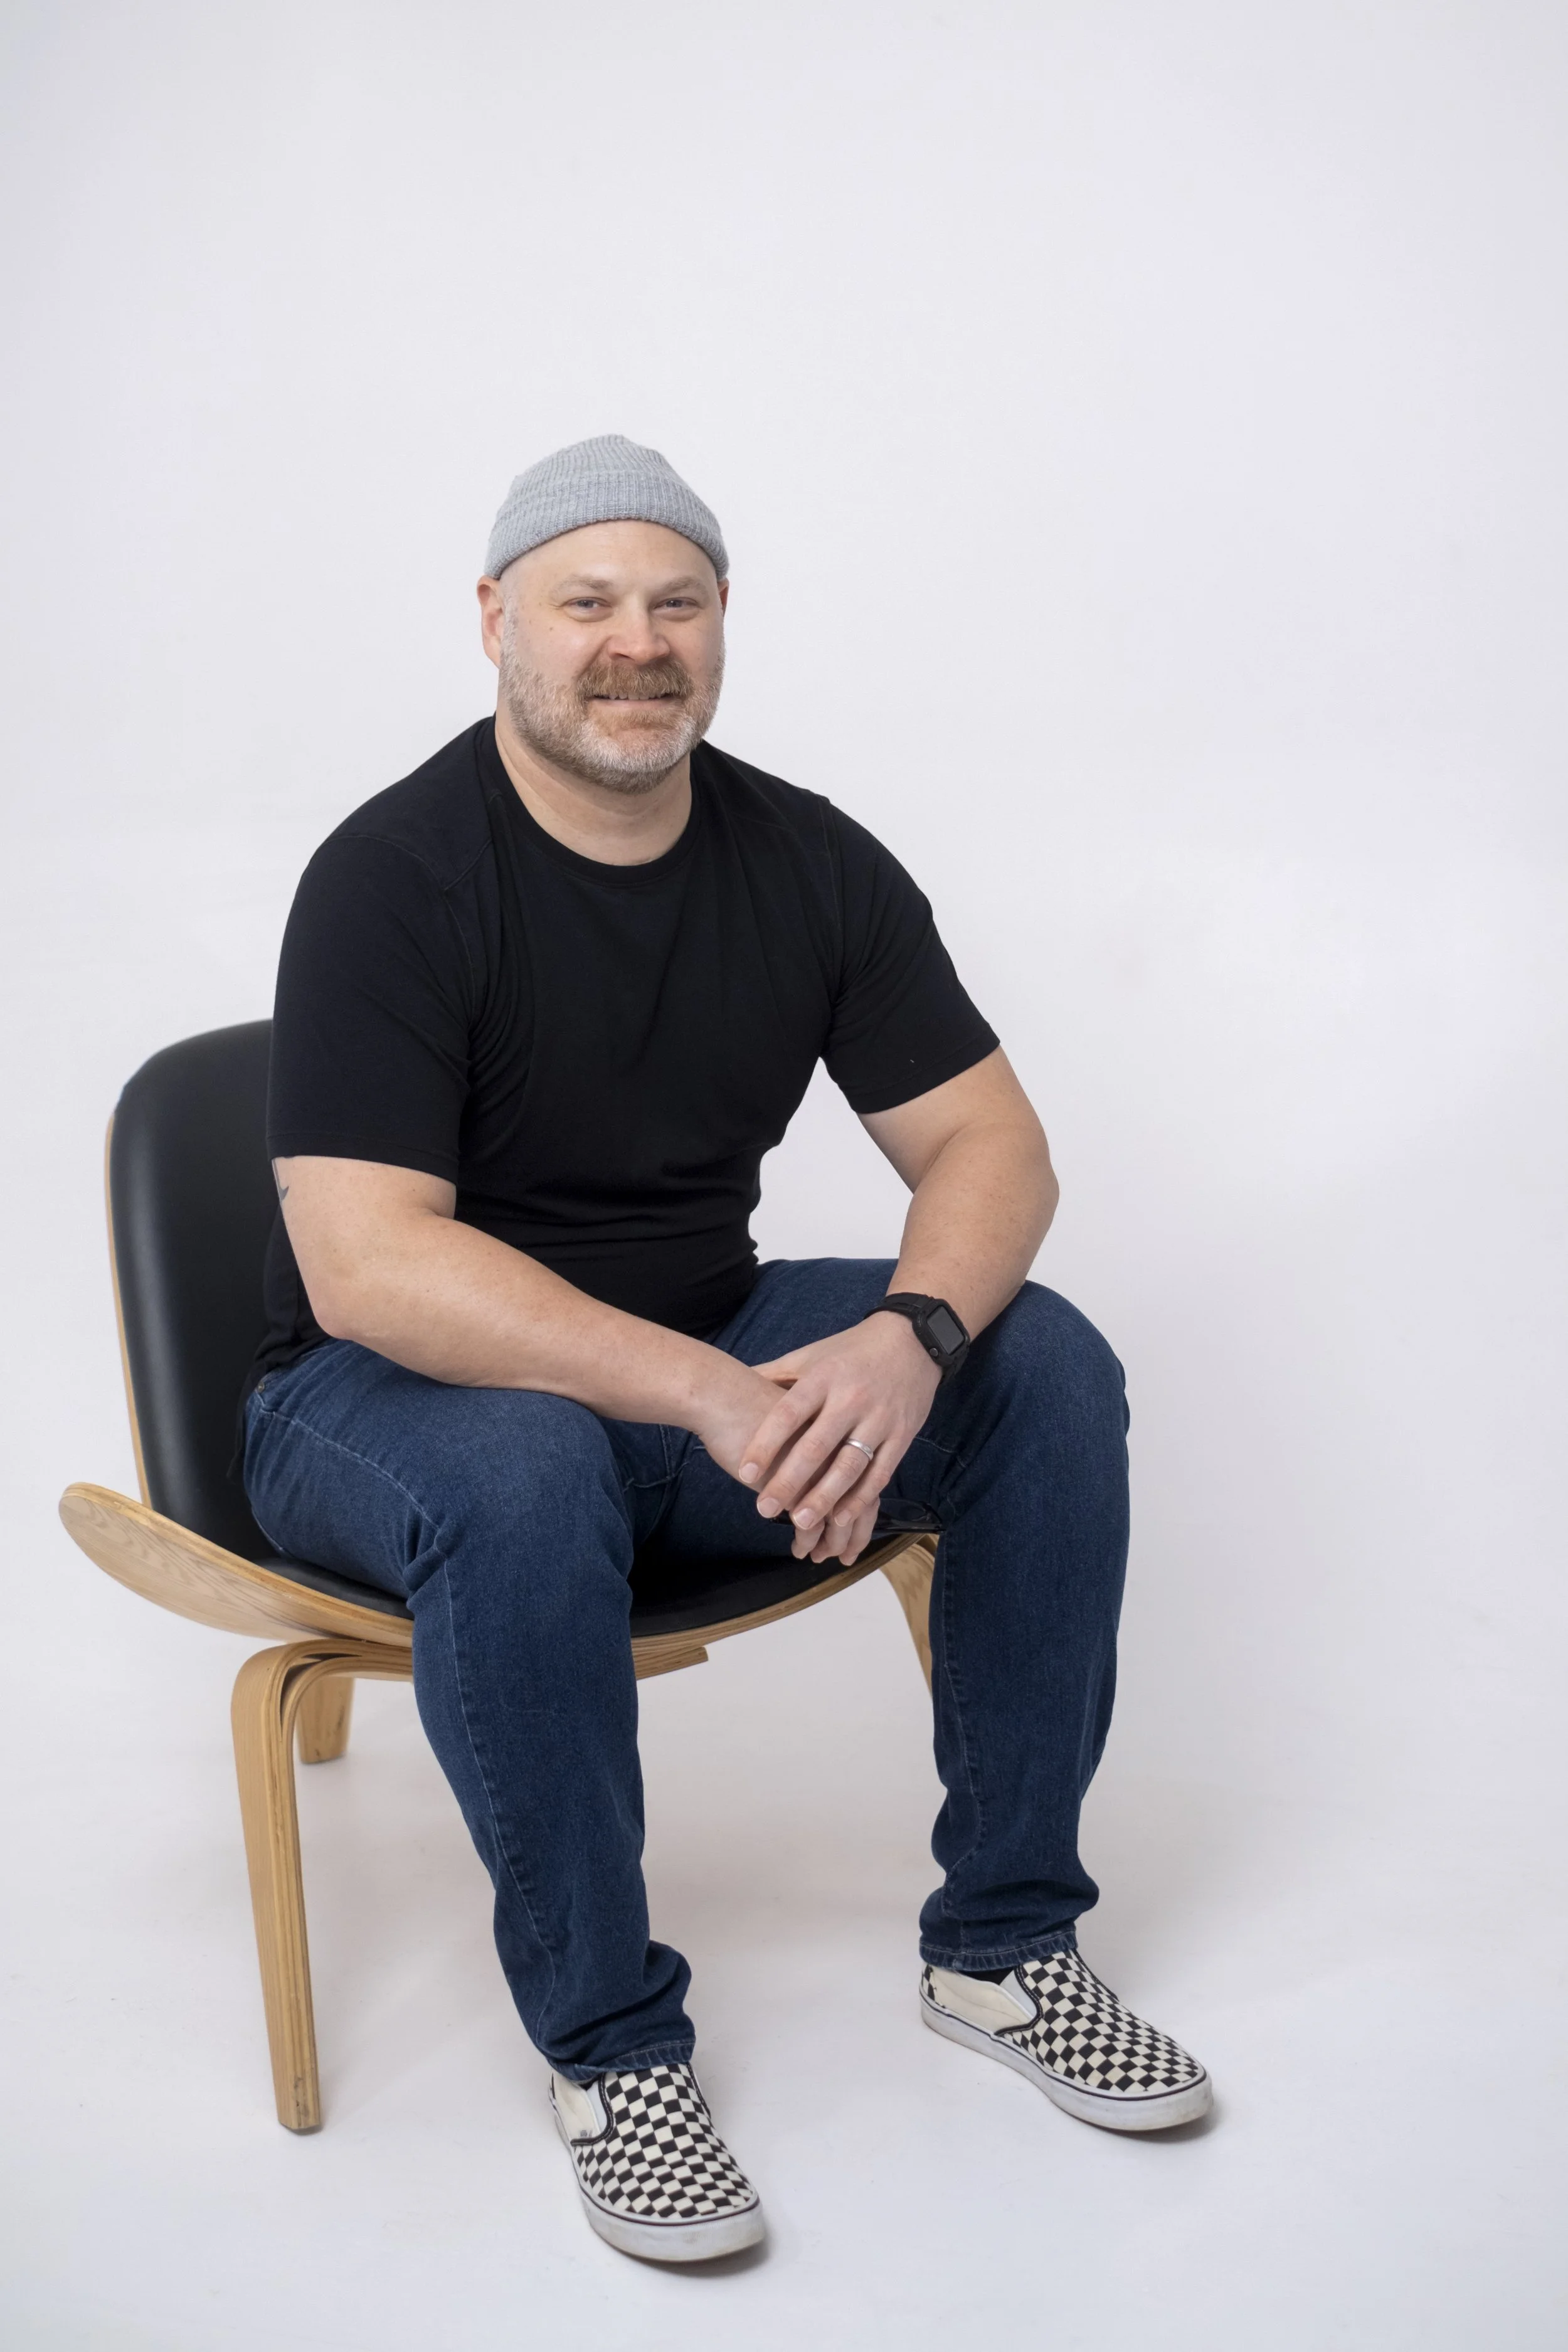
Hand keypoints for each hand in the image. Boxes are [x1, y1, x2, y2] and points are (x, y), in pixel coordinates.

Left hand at [738, 1314, 940, 1565]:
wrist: (912, 1339)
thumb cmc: (851, 1351)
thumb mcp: (812, 1355)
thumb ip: (776, 1373)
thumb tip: (736, 1382)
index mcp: (823, 1377)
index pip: (789, 1413)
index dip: (766, 1444)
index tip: (745, 1472)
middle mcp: (851, 1398)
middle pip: (817, 1445)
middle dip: (789, 1480)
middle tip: (764, 1508)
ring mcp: (879, 1418)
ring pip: (849, 1464)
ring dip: (825, 1496)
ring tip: (801, 1521)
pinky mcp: (902, 1434)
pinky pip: (881, 1472)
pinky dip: (861, 1497)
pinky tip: (840, 1518)